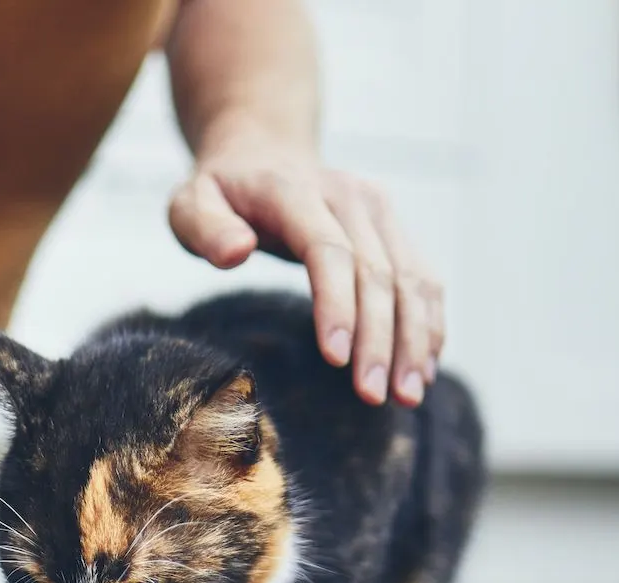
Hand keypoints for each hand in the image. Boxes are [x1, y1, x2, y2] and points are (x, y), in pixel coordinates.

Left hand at [168, 134, 443, 406]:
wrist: (261, 151)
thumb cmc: (220, 192)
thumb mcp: (189, 202)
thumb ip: (204, 227)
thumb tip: (236, 252)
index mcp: (294, 190)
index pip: (328, 250)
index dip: (337, 305)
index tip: (337, 359)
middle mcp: (348, 195)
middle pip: (376, 272)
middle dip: (379, 338)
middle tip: (373, 395)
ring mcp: (378, 209)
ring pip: (410, 278)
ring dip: (414, 339)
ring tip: (408, 395)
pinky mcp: (393, 227)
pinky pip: (423, 278)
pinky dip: (429, 323)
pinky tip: (423, 367)